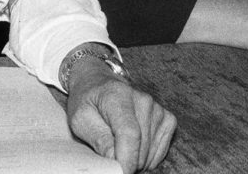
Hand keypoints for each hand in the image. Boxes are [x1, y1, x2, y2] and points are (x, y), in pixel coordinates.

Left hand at [65, 55, 176, 172]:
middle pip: (141, 148)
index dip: (126, 160)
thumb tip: (116, 161)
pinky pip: (160, 152)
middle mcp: (142, 100)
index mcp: (117, 96)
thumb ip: (98, 139)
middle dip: (125, 162)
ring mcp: (157, 109)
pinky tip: (133, 147)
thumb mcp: (80, 119)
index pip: (129, 133)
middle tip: (110, 155)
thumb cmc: (88, 102)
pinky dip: (147, 158)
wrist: (99, 83)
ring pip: (150, 154)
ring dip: (135, 160)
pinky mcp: (167, 118)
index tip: (120, 173)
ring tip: (119, 147)